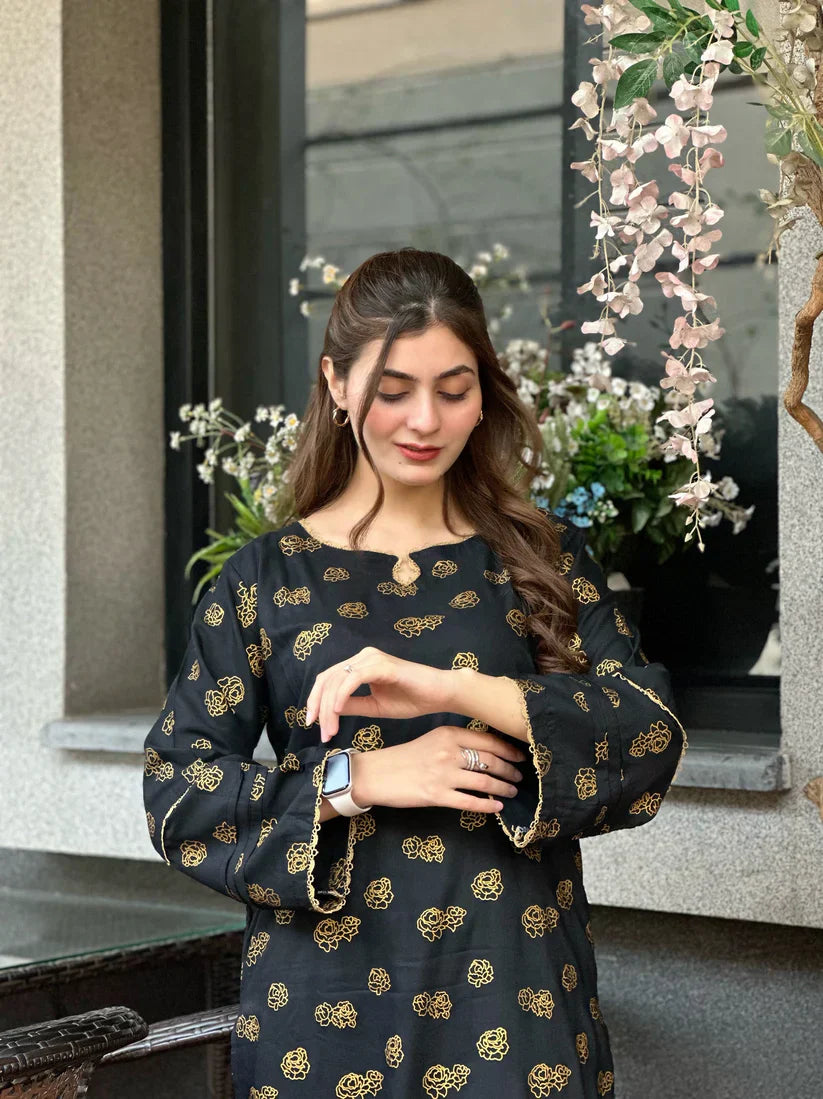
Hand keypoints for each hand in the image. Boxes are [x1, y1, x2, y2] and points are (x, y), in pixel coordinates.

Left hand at [304, 646, 462, 741]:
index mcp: (360, 665)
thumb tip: (327, 711)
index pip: (328, 679)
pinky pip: (354, 678)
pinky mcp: (382, 665)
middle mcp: (363, 657)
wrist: (440, 695)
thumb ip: (352, 705)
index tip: (312, 724)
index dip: (315, 701)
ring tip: (331, 730)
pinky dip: (342, 695)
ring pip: (337, 680)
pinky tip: (337, 710)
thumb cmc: (412, 699)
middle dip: (318, 707)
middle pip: (327, 679)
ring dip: (329, 707)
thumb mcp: (374, 706)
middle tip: (322, 733)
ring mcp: (372, 659)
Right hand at [352, 725, 528, 813]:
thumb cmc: (404, 756)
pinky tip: (497, 807)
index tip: (520, 757)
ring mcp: (443, 774)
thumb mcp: (432, 739)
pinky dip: (487, 805)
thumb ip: (456, 742)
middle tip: (519, 777)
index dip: (509, 750)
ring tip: (512, 792)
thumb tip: (485, 751)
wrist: (376, 774)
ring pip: (484, 781)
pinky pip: (469, 802)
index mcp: (448, 734)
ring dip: (503, 788)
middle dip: (510, 770)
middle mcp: (449, 752)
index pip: (488, 740)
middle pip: (490, 761)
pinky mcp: (437, 795)